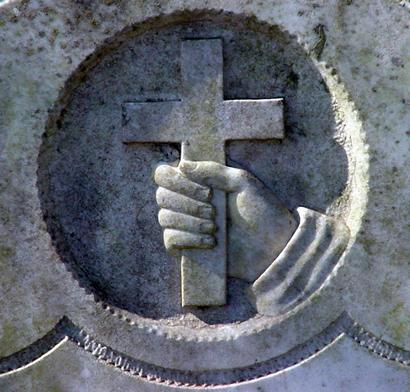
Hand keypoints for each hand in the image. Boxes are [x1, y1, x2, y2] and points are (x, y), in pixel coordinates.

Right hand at [154, 160, 296, 281]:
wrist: (273, 246)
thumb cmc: (262, 210)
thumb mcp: (242, 182)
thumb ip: (213, 171)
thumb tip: (181, 165)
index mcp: (198, 182)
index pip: (164, 175)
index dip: (177, 182)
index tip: (207, 192)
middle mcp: (187, 201)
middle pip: (161, 196)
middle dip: (187, 204)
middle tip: (214, 211)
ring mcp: (185, 224)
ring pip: (164, 218)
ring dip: (189, 222)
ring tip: (214, 228)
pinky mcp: (186, 246)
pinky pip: (170, 240)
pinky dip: (188, 239)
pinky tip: (210, 243)